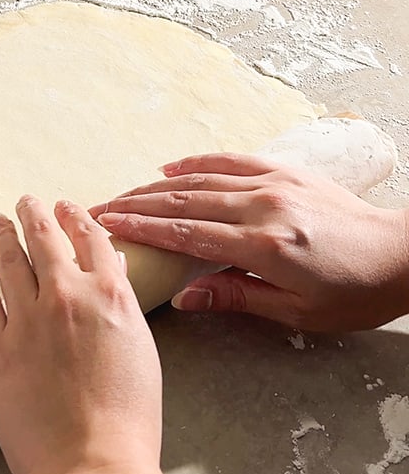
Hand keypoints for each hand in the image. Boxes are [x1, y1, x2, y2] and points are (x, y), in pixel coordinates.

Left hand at [0, 197, 162, 473]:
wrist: (92, 462)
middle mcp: (68, 296)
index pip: (92, 240)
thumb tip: (107, 291)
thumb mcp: (140, 353)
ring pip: (9, 261)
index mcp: (113, 296)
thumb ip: (120, 315)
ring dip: (2, 237)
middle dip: (34, 215)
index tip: (67, 207)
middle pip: (45, 240)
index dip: (77, 219)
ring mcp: (27, 319)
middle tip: (24, 202)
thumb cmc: (128, 421)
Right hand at [92, 153, 408, 331]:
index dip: (141, 228)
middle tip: (96, 210)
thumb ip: (238, 297)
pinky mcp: (288, 173)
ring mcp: (276, 185)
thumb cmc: (356, 292)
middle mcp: (265, 208)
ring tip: (121, 194)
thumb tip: (185, 296)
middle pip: (183, 201)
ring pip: (201, 180)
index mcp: (265, 246)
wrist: (406, 256)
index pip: (186, 232)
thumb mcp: (298, 311)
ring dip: (155, 186)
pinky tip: (169, 167)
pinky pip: (232, 162)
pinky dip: (197, 163)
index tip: (105, 225)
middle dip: (135, 204)